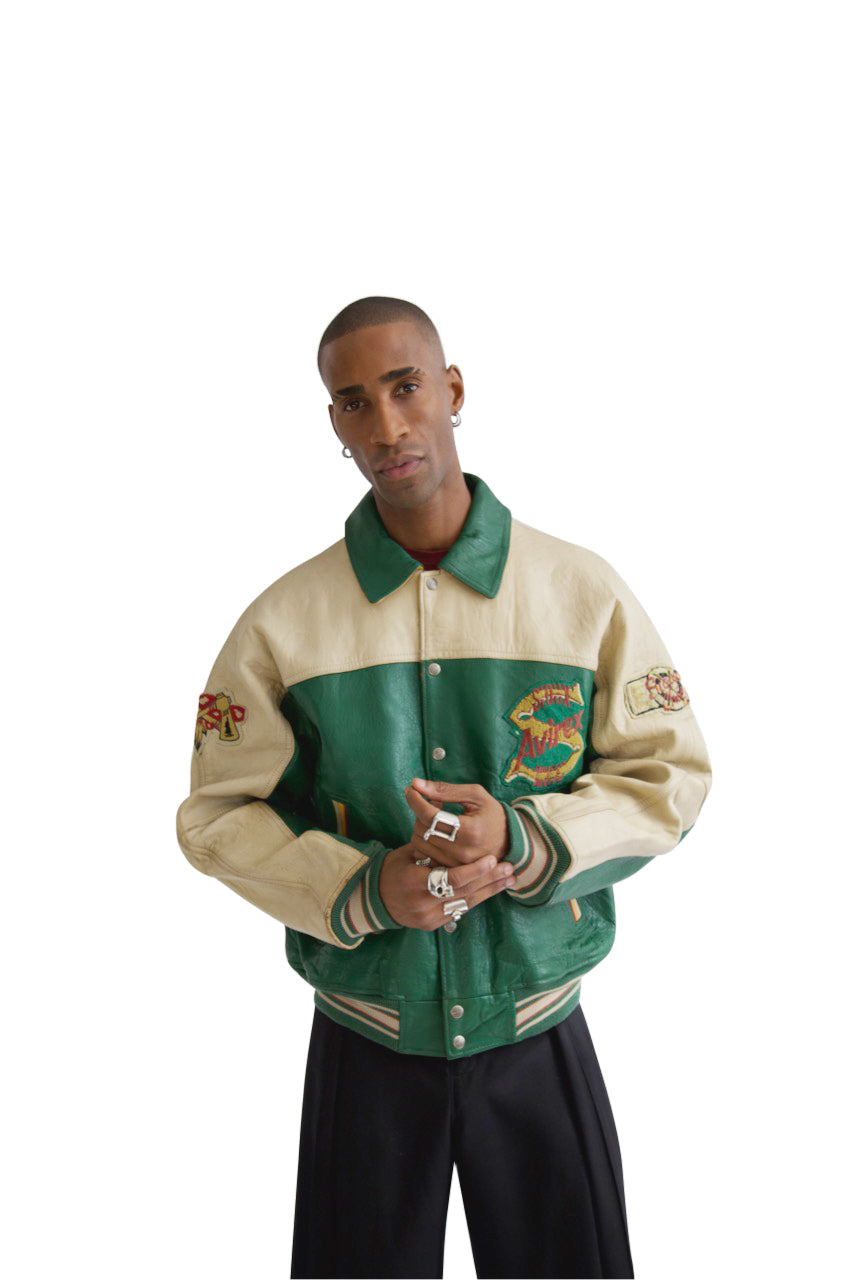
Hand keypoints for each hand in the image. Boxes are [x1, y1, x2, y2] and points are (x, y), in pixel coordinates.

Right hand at [379, 844, 515, 929]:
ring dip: (489, 890)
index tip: (491, 859)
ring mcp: (428, 917)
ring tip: (509, 879)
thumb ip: (428, 841)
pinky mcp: (433, 925)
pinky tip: (492, 889)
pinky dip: (477, 899)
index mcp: (413, 882)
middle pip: (463, 891)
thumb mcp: (406, 852)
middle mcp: (422, 903)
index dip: (473, 870)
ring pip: (466, 903)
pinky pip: (460, 910)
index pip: (450, 878)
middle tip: (509, 868)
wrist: (375, 900)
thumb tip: (444, 813)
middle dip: (489, 880)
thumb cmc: (392, 870)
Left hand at [404, 778, 509, 867]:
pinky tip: (435, 833)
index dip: (416, 799)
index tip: (411, 789)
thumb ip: (445, 789)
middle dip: (419, 812)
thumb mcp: (476, 795)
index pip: (430, 815)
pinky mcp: (451, 872)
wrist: (510, 842)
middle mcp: (462, 852)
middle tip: (429, 803)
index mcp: (470, 831)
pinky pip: (423, 855)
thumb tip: (416, 783)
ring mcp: (456, 865)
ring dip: (421, 826)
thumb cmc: (493, 815)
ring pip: (419, 843)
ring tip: (434, 818)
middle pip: (422, 829)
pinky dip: (424, 841)